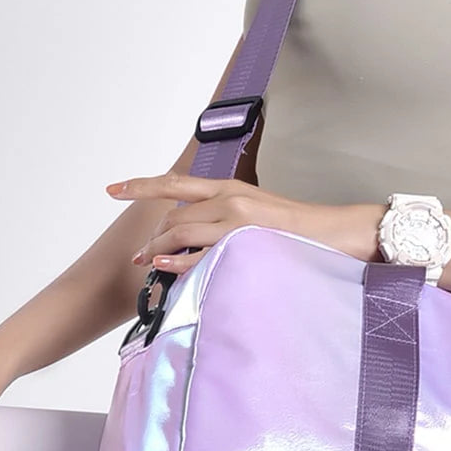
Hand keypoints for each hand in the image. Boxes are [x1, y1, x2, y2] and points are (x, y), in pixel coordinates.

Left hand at [108, 173, 384, 274]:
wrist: (337, 233)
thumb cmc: (301, 232)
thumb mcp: (261, 213)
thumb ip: (230, 218)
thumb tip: (201, 235)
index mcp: (232, 187)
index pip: (176, 183)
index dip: (141, 185)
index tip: (112, 189)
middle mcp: (228, 197)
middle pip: (173, 215)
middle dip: (153, 236)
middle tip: (141, 257)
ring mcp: (234, 219)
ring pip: (179, 232)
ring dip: (157, 250)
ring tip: (148, 266)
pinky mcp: (242, 241)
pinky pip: (198, 253)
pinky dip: (176, 260)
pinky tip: (164, 267)